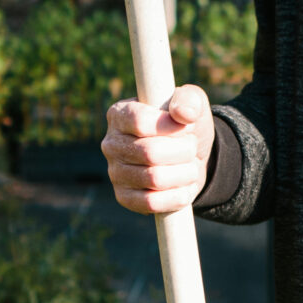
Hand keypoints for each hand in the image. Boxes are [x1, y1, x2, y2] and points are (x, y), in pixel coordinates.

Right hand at [102, 85, 215, 214]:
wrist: (190, 157)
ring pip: (154, 179)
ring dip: (184, 173)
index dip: (168, 126)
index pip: (138, 121)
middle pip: (149, 152)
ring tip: (190, 166)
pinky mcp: (124, 197)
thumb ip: (189, 99)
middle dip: (182, 151)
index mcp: (120, 114)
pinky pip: (151, 203)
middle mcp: (111, 143)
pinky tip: (184, 187)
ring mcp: (115, 173)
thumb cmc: (185, 124)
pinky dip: (176, 196)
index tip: (186, 127)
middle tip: (191, 148)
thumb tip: (184, 113)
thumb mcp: (192, 103)